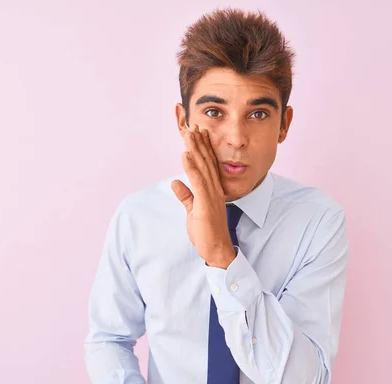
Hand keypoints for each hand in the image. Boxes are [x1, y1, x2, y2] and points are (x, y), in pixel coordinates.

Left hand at [171, 124, 236, 268]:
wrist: (216, 249)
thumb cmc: (206, 232)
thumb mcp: (193, 210)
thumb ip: (186, 196)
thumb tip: (176, 182)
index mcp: (212, 190)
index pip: (207, 165)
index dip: (202, 148)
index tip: (197, 133)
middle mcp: (214, 189)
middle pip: (206, 161)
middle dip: (199, 143)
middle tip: (194, 125)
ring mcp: (211, 195)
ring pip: (202, 167)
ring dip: (195, 149)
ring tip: (189, 134)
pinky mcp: (206, 204)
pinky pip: (198, 182)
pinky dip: (191, 167)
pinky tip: (186, 155)